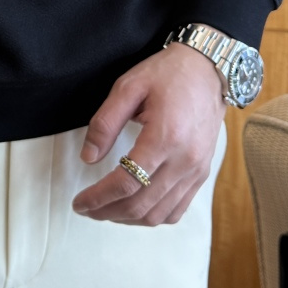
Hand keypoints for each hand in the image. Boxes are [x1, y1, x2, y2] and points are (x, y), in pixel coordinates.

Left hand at [71, 42, 226, 225]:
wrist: (208, 69)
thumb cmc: (167, 74)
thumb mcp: (128, 86)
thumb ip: (105, 123)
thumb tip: (88, 157)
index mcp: (165, 137)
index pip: (126, 182)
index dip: (98, 198)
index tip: (79, 202)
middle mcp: (184, 161)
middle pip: (141, 205)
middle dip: (108, 212)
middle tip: (86, 208)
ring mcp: (196, 170)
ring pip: (159, 214)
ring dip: (128, 218)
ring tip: (106, 209)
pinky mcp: (202, 173)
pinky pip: (177, 209)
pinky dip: (152, 216)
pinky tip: (134, 207)